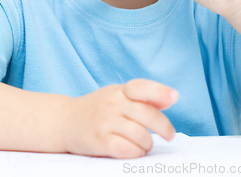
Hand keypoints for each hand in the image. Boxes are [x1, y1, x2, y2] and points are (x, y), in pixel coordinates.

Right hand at [61, 79, 177, 158]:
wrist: (65, 120)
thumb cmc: (98, 109)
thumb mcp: (118, 97)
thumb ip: (144, 98)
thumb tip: (170, 99)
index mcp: (120, 91)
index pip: (142, 87)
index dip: (160, 91)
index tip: (175, 96)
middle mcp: (112, 103)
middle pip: (147, 115)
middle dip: (164, 127)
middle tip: (169, 135)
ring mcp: (105, 122)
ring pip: (140, 134)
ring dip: (148, 143)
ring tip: (145, 144)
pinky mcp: (99, 141)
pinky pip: (126, 149)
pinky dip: (136, 152)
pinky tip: (134, 150)